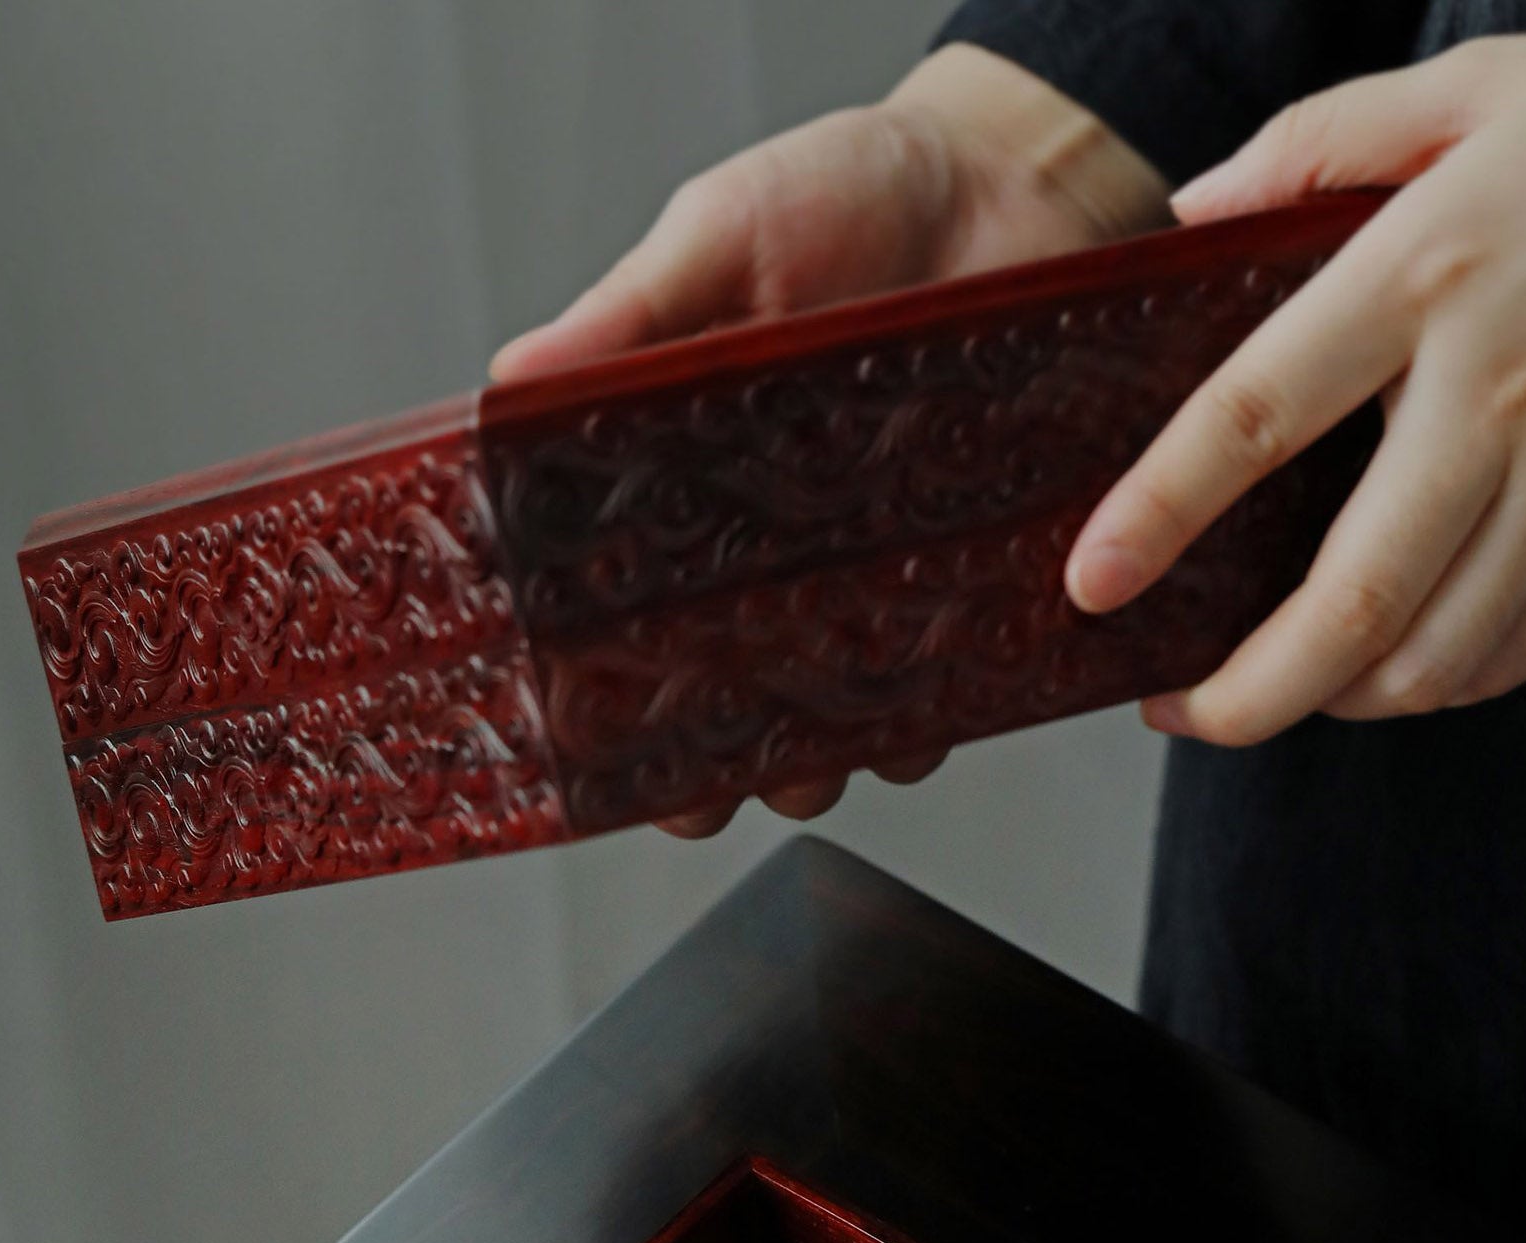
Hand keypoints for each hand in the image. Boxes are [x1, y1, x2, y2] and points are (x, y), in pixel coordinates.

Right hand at [491, 44, 1166, 831]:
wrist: (1015, 176)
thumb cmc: (855, 192)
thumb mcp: (718, 237)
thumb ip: (627, 318)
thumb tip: (510, 386)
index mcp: (688, 487)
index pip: (625, 622)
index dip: (603, 700)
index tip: (587, 742)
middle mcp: (776, 551)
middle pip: (728, 703)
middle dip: (715, 767)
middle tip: (708, 784)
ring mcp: (876, 570)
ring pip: (840, 712)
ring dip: (827, 752)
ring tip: (820, 754)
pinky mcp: (973, 570)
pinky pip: (955, 673)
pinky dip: (942, 703)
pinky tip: (931, 705)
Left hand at [1063, 34, 1525, 744]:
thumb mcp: (1486, 86)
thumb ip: (1324, 141)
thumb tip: (1190, 215)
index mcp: (1435, 270)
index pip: (1258, 413)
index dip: (1161, 512)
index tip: (1089, 584)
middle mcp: (1498, 394)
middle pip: (1344, 599)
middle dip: (1240, 693)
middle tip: (1173, 709)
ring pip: (1423, 657)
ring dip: (1326, 704)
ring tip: (1267, 692)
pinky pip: (1505, 658)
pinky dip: (1427, 688)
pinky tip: (1380, 671)